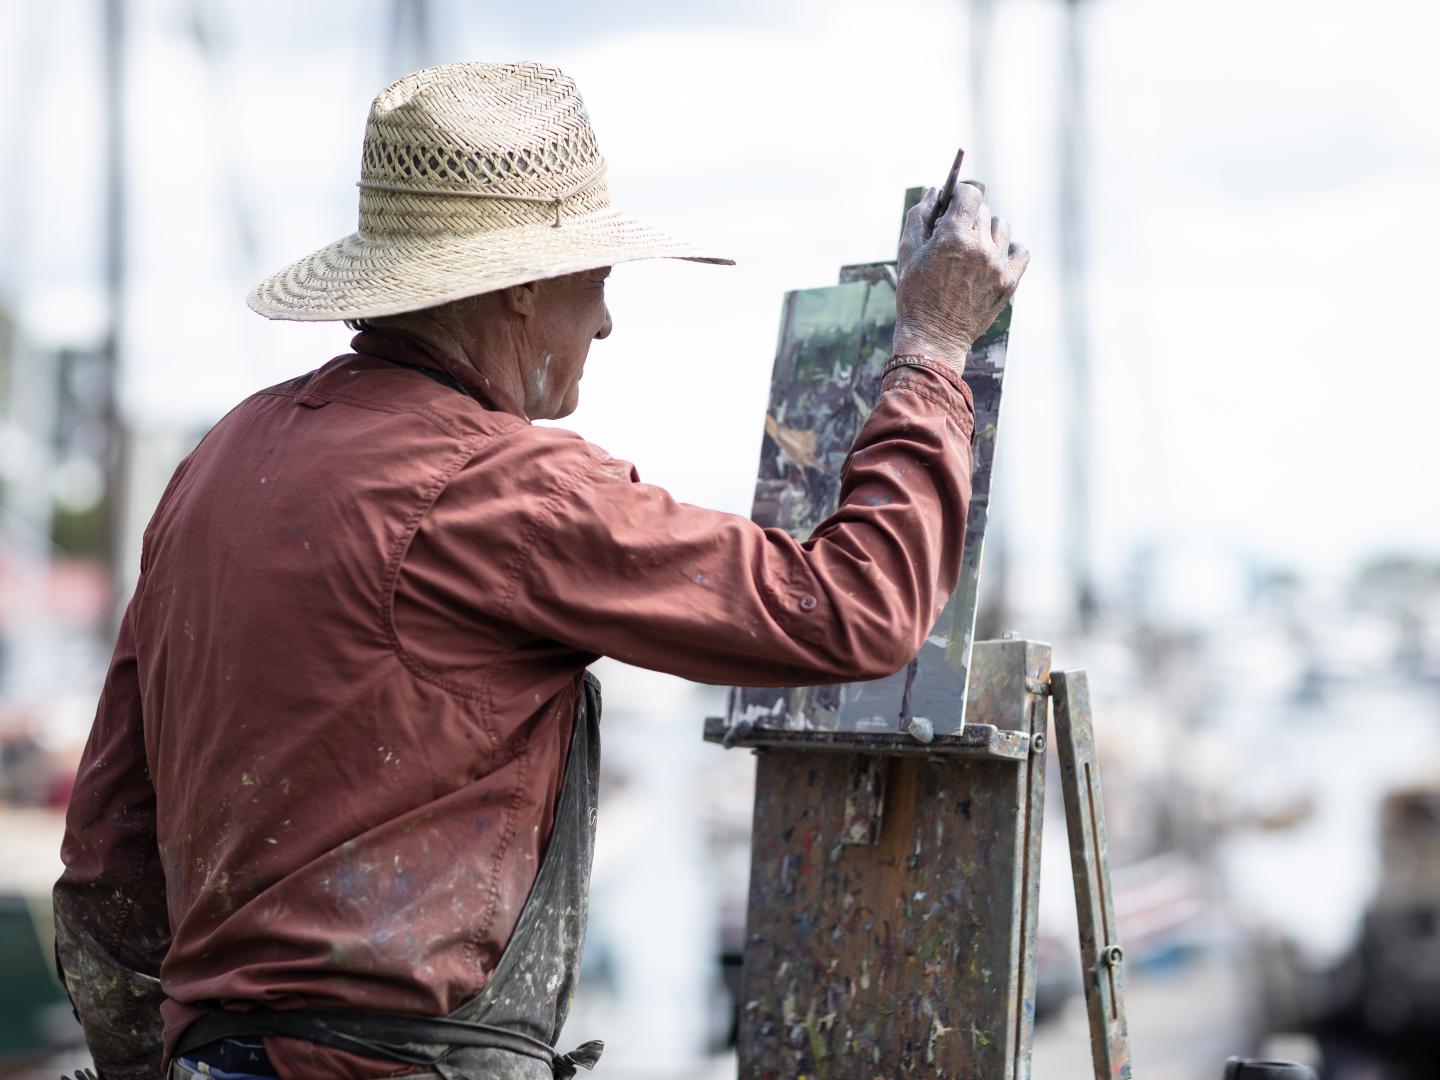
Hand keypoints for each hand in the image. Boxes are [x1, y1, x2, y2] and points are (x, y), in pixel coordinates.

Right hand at [892, 184, 1028, 366]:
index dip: (961, 193)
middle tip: (955, 234)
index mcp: (952, 237)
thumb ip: (919, 216)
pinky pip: (1020, 250)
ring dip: (988, 232)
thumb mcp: (907, 253)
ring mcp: (998, 265)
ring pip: (1002, 227)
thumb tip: (935, 191)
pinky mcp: (1010, 282)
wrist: (934, 338)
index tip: (955, 200)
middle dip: (968, 216)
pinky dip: (1009, 249)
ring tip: (973, 250)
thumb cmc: (915, 295)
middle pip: (983, 211)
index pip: (970, 194)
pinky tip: (993, 259)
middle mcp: (980, 248)